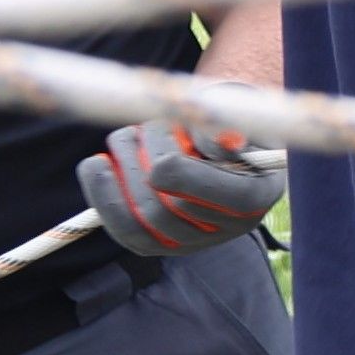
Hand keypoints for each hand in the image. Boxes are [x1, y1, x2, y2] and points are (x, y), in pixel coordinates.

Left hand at [78, 114, 282, 256]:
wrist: (220, 136)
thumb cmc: (226, 117)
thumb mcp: (236, 111)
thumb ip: (225, 123)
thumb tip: (215, 140)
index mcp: (258, 195)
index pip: (216, 196)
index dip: (177, 169)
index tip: (154, 132)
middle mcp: (231, 227)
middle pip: (170, 210)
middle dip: (141, 162)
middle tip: (137, 128)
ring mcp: (196, 240)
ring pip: (141, 223)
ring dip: (119, 176)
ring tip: (123, 138)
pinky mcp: (162, 242)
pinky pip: (126, 231)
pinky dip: (104, 197)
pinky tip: (96, 166)